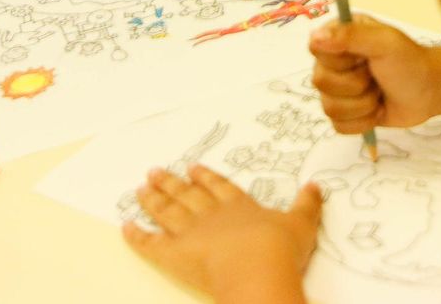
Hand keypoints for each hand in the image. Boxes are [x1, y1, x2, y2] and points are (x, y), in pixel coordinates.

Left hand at [123, 166, 318, 302]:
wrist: (258, 273)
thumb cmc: (280, 251)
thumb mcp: (302, 225)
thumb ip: (307, 205)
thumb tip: (316, 185)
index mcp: (240, 207)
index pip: (219, 187)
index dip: (206, 177)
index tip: (193, 168)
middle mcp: (212, 215)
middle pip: (188, 195)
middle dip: (171, 183)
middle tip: (155, 171)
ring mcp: (191, 233)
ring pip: (167, 212)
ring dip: (153, 200)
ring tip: (140, 188)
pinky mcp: (175, 255)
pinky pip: (151, 244)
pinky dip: (137, 236)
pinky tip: (125, 226)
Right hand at [309, 16, 440, 132]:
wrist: (430, 91)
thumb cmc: (409, 61)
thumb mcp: (384, 42)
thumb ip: (350, 35)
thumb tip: (314, 36)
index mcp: (338, 37)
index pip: (316, 50)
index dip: (340, 60)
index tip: (363, 57)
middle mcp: (332, 62)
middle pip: (321, 82)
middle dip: (356, 84)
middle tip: (376, 76)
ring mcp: (337, 89)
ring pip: (329, 108)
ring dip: (363, 104)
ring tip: (379, 93)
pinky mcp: (345, 114)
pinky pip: (338, 127)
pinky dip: (363, 121)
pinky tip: (377, 109)